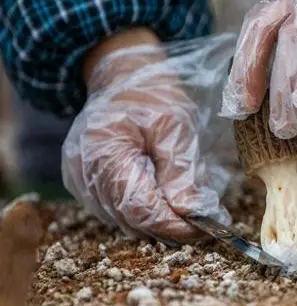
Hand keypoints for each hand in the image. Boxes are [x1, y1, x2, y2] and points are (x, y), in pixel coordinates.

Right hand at [62, 29, 236, 242]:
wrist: (120, 77)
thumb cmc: (150, 94)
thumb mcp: (175, 125)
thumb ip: (181, 171)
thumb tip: (192, 213)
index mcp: (104, 153)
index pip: (140, 208)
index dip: (174, 224)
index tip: (206, 229)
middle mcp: (84, 173)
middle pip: (130, 220)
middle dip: (170, 226)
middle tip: (204, 223)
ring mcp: (80, 180)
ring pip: (123, 221)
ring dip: (157, 221)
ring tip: (189, 212)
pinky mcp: (84, 184)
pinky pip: (116, 211)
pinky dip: (142, 212)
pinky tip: (164, 200)